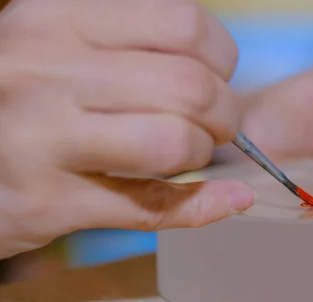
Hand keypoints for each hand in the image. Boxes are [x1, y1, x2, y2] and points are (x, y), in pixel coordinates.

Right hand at [0, 0, 253, 258]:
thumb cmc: (19, 96)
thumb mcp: (59, 45)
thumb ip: (130, 42)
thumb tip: (223, 62)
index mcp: (58, 16)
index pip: (184, 24)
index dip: (221, 57)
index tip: (216, 76)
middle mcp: (44, 70)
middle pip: (190, 88)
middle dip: (224, 113)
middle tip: (216, 124)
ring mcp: (39, 138)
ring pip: (173, 144)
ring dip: (203, 154)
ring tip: (189, 153)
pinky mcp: (45, 202)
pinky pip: (151, 207)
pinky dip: (203, 205)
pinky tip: (227, 200)